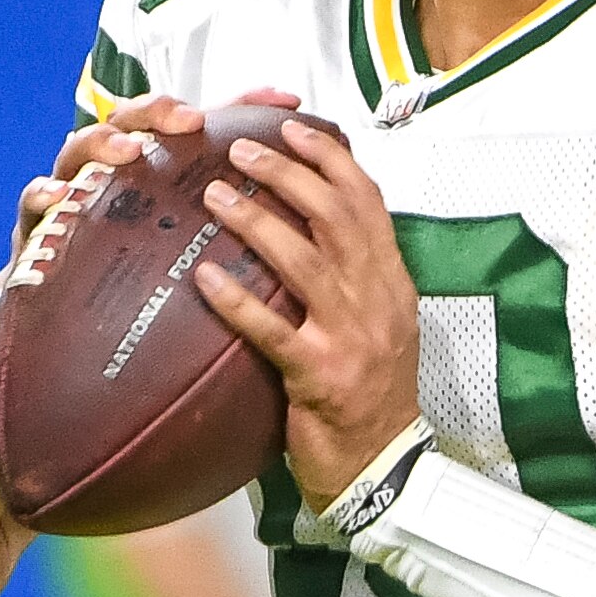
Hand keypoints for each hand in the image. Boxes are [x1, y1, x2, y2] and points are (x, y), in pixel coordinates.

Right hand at [11, 90, 301, 262]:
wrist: (66, 322)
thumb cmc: (135, 270)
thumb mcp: (189, 239)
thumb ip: (240, 206)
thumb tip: (305, 188)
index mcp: (149, 165)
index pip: (186, 121)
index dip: (236, 103)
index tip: (279, 100)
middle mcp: (109, 168)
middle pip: (128, 120)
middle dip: (155, 112)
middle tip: (187, 120)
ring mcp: (69, 194)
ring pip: (78, 149)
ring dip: (103, 145)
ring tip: (129, 153)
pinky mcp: (37, 229)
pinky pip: (33, 205)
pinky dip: (42, 196)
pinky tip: (58, 199)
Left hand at [191, 118, 424, 505]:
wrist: (384, 468)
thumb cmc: (370, 395)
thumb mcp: (379, 326)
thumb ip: (353, 277)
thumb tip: (310, 226)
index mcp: (392, 283)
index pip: (368, 203)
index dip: (331, 159)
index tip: (294, 128)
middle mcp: (378, 301)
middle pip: (336, 218)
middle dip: (288, 174)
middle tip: (242, 148)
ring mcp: (351, 339)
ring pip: (305, 263)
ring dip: (257, 222)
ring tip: (214, 195)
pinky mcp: (319, 377)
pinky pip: (272, 330)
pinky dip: (237, 300)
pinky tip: (203, 278)